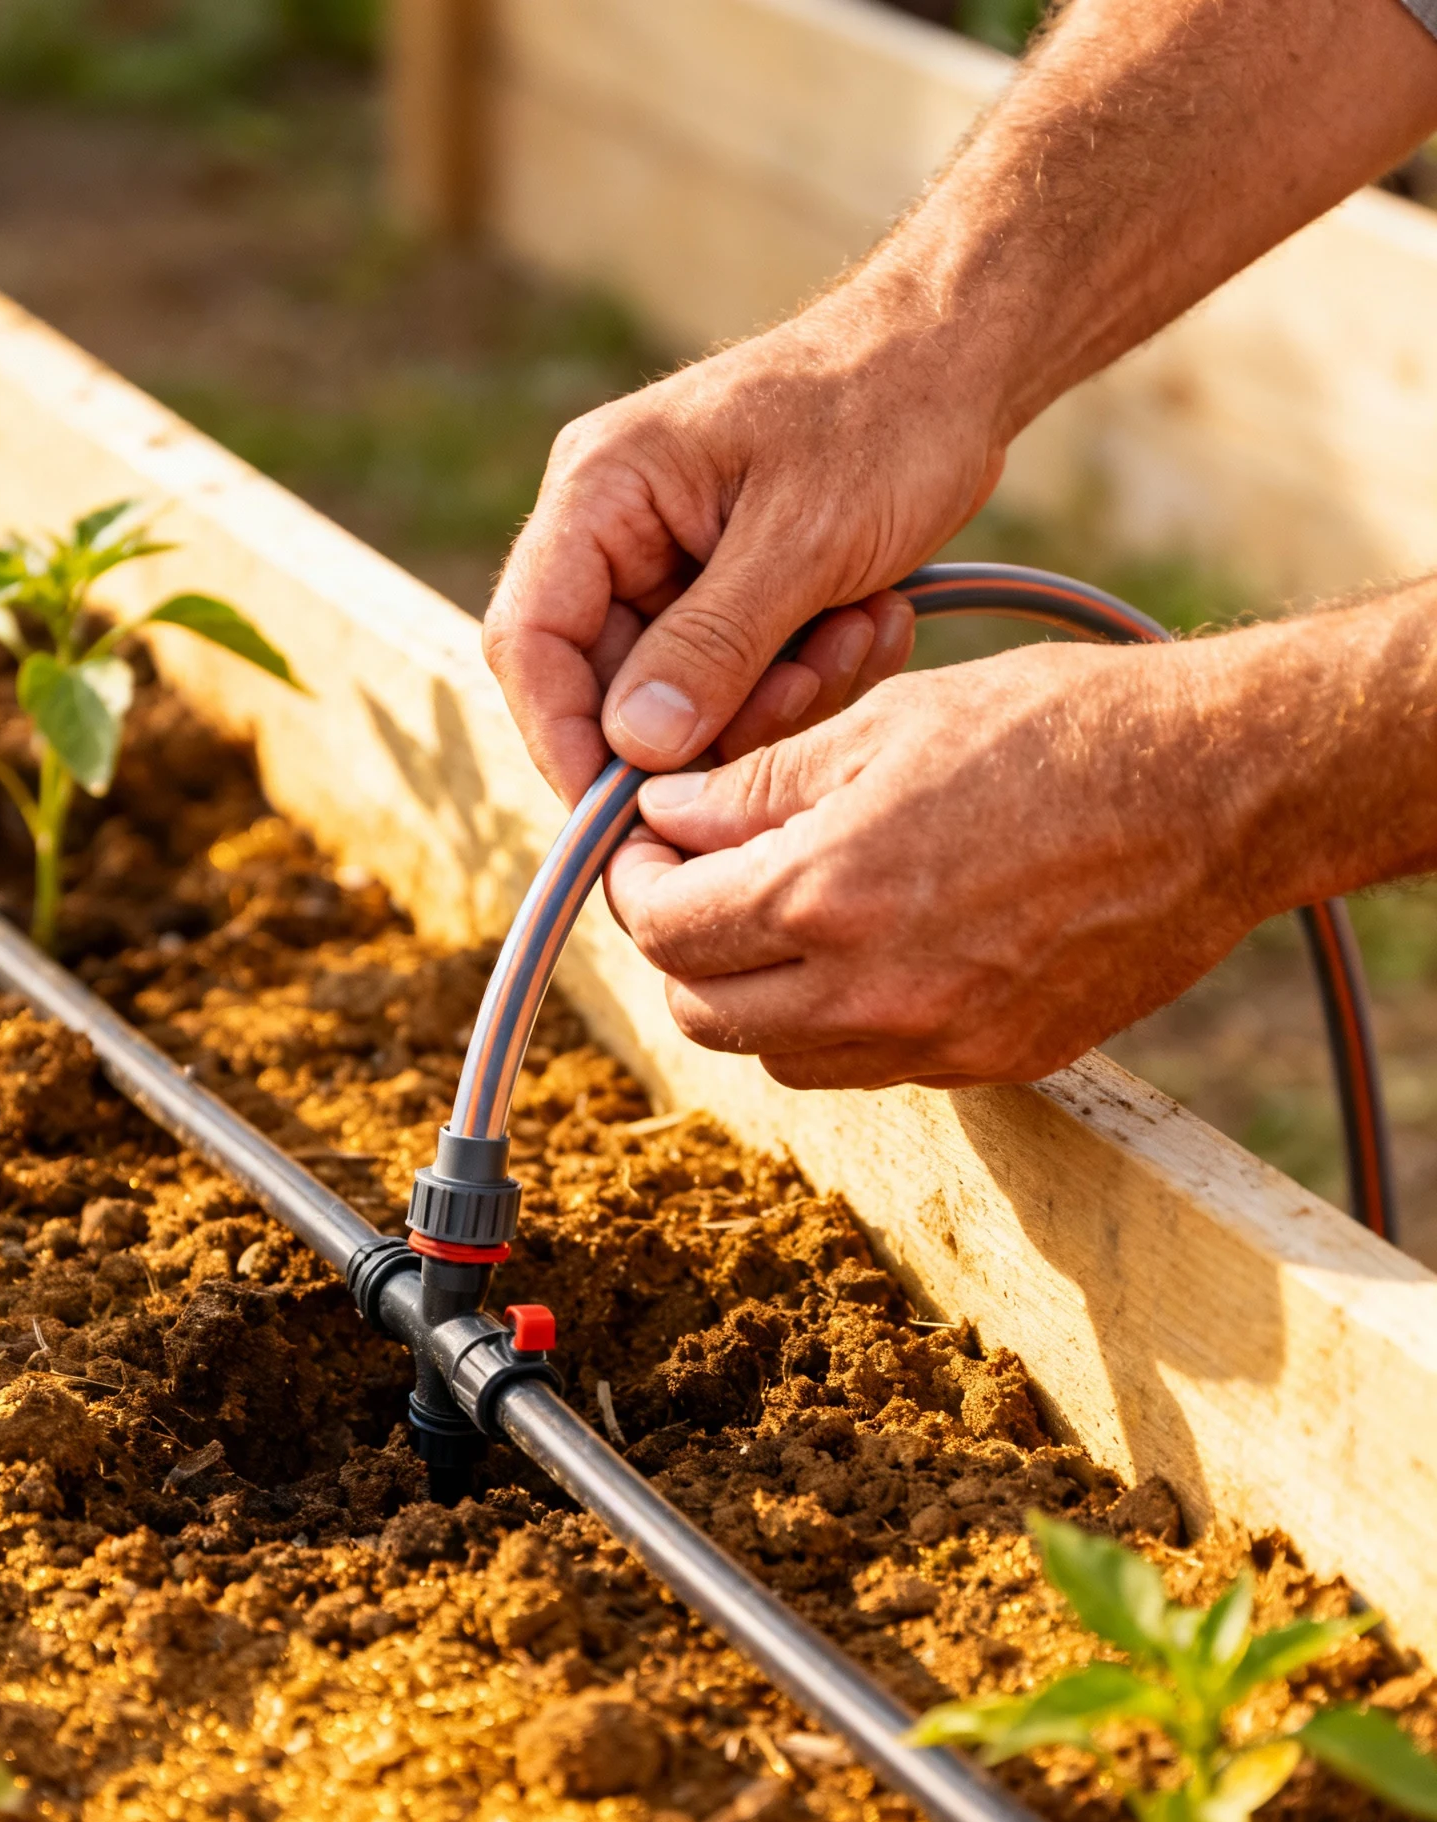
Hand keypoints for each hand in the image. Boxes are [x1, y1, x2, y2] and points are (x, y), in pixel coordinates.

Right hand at [483, 286, 1005, 801]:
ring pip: (683, 701)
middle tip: (807, 687)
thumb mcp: (803, 538)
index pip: (530, 641)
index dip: (564, 739)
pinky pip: (739, 682)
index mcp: (600, 491)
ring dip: (776, 698)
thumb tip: (633, 749)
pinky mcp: (728, 598)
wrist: (959, 360)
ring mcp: (670, 568)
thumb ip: (713, 646)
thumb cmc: (884, 413)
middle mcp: (616, 533)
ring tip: (859, 633)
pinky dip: (805, 677)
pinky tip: (871, 623)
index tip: (627, 815)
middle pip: (606, 687)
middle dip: (710, 720)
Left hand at [605, 632, 1280, 1091]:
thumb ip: (759, 786)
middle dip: (682, 944)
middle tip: (703, 879)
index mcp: (829, 893)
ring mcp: (933, 1042)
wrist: (1219, 794)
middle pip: (704, 1010)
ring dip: (754, 992)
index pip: (666, 927)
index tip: (650, 846)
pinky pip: (868, 1066)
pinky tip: (874, 944)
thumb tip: (665, 818)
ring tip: (785, 911)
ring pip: (777, 1053)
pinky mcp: (990, 1065)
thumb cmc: (1060, 730)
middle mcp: (869, 992)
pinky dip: (838, 1018)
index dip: (637, 883)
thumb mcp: (889, 721)